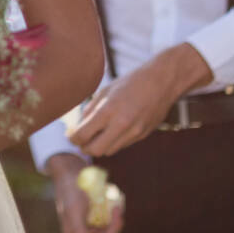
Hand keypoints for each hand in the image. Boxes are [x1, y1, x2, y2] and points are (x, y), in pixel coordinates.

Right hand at [46, 153, 124, 232]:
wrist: (70, 171)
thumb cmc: (69, 190)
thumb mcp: (74, 210)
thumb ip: (78, 230)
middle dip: (113, 229)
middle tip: (117, 212)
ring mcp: (90, 224)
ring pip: (108, 231)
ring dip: (115, 221)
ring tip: (117, 207)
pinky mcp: (95, 215)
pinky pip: (109, 221)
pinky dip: (113, 215)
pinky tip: (115, 205)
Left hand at [66, 44, 211, 158]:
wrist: (162, 81)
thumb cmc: (131, 82)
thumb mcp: (105, 91)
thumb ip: (90, 110)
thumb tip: (78, 126)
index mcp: (108, 110)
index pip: (83, 135)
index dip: (73, 138)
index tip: (70, 135)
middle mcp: (121, 124)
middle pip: (95, 150)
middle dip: (84, 147)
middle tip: (80, 140)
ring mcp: (134, 132)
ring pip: (109, 151)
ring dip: (99, 146)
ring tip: (94, 135)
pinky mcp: (143, 135)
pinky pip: (122, 145)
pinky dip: (113, 142)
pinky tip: (111, 131)